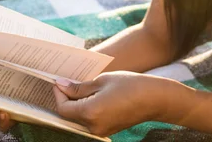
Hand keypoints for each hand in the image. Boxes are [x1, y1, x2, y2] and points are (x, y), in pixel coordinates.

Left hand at [53, 71, 168, 136]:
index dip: (58, 94)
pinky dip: (85, 109)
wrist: (154, 99)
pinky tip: (91, 96)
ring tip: (80, 87)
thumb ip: (79, 87)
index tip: (58, 81)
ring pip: (78, 118)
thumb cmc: (129, 85)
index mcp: (90, 112)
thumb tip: (61, 86)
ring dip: (76, 104)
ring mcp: (100, 130)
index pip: (62, 108)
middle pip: (69, 115)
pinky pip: (89, 121)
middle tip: (67, 82)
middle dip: (66, 98)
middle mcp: (93, 126)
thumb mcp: (102, 80)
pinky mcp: (106, 130)